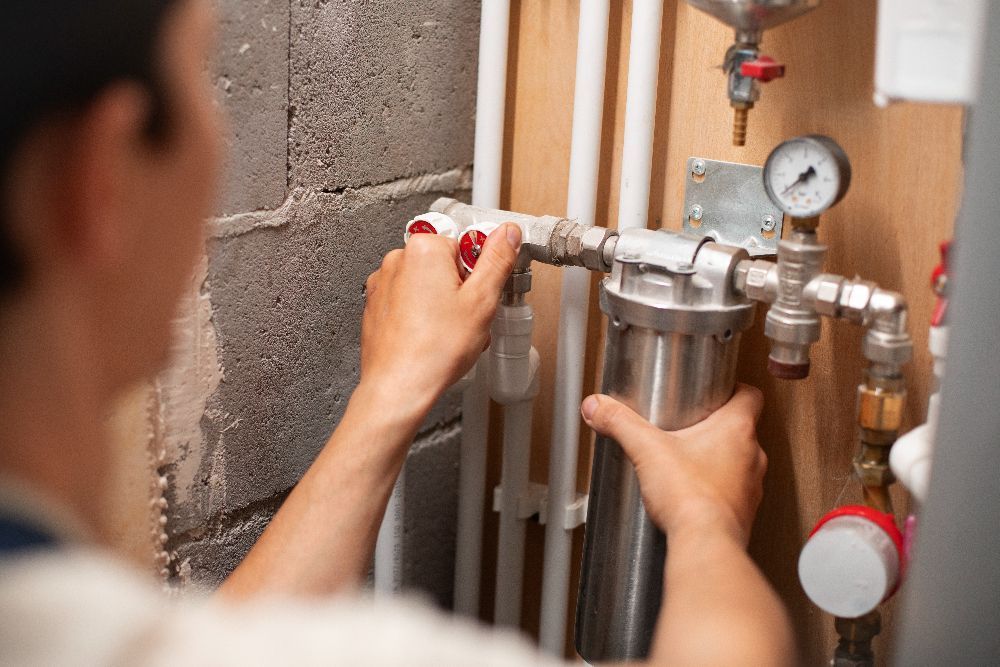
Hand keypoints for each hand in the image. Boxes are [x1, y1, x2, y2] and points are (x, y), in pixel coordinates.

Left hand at [360, 223, 520, 409]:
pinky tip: (431, 337)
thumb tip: (507, 234)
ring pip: (426, 285)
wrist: (399, 386)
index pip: (464, 245)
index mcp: (423, 249)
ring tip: (449, 333)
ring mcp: (382, 283)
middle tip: (467, 317)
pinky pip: (407, 302)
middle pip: (444, 265)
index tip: (480, 294)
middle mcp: (397, 260)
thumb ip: (497, 260)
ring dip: (442, 304)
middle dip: (461, 290)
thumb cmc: (435, 350)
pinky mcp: (376, 306)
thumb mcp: (482, 301)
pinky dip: (420, 316)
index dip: (479, 274)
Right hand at [581, 384, 765, 544]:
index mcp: (737, 430)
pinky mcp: (743, 513)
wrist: (705, 544)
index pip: (750, 395)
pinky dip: (716, 489)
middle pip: (743, 429)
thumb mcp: (647, 449)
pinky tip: (692, 493)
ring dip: (719, 459)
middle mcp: (752, 457)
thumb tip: (598, 406)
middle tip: (692, 425)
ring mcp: (751, 487)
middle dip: (716, 427)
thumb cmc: (690, 497)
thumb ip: (620, 423)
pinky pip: (734, 492)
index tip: (716, 390)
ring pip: (740, 462)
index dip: (734, 389)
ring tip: (689, 459)